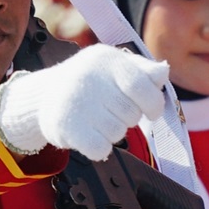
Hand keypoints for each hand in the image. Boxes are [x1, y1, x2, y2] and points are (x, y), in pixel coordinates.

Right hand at [0, 44, 168, 160]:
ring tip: (97, 120)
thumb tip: (162, 72)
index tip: (152, 111)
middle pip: (131, 113)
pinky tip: (89, 135)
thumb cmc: (91, 82)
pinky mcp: (64, 126)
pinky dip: (99, 148)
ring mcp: (75, 101)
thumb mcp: (115, 67)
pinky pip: (100, 149)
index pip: (141, 86)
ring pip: (117, 133)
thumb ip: (143, 71)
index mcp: (106, 59)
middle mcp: (88, 77)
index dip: (153, 103)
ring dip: (113, 133)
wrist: (45, 95)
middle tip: (111, 111)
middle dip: (127, 118)